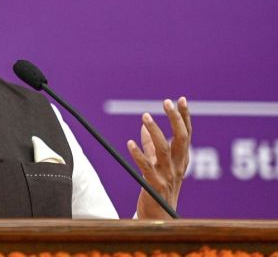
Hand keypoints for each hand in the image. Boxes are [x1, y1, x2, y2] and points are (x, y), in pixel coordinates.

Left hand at [127, 97, 191, 218]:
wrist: (159, 217)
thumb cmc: (159, 188)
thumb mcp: (158, 164)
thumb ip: (151, 144)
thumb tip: (144, 124)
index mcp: (182, 159)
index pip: (187, 134)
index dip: (185, 117)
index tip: (182, 100)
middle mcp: (178, 166)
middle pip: (181, 138)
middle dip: (175, 119)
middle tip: (167, 102)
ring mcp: (168, 175)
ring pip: (163, 149)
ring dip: (155, 131)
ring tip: (145, 116)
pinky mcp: (155, 184)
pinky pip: (146, 167)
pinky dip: (138, 154)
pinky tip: (129, 143)